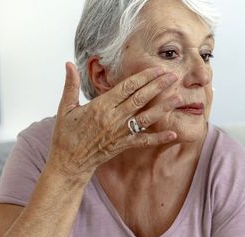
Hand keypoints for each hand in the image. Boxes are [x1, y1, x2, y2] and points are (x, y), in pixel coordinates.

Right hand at [47, 62, 181, 179]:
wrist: (69, 163)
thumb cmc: (66, 135)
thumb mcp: (65, 108)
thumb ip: (70, 85)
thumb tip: (68, 64)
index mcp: (100, 106)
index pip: (126, 87)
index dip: (144, 77)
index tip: (157, 68)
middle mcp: (113, 118)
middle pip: (140, 98)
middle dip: (158, 86)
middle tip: (174, 76)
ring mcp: (120, 132)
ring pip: (146, 117)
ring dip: (163, 107)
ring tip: (178, 98)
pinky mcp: (123, 146)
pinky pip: (144, 141)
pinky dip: (159, 138)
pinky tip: (173, 133)